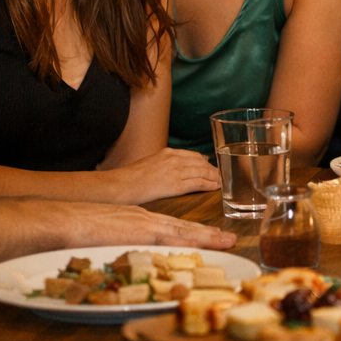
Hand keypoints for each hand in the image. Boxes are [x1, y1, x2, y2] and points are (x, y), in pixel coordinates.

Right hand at [64, 202, 236, 249]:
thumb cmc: (76, 229)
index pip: (171, 226)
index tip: (210, 237)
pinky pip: (170, 238)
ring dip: (207, 237)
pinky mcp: (139, 231)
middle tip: (229, 239)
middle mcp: (145, 219)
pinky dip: (189, 242)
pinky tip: (204, 246)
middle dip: (207, 234)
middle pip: (183, 227)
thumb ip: (119, 244)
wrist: (63, 219)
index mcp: (137, 220)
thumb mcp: (104, 236)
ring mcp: (143, 223)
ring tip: (228, 242)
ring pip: (183, 231)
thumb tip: (125, 261)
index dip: (192, 232)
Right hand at [99, 147, 221, 204]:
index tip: (213, 168)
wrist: (118, 185)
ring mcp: (174, 171)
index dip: (206, 163)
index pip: (194, 156)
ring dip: (215, 177)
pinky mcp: (174, 185)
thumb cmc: (131, 178)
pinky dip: (209, 185)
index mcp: (167, 152)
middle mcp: (173, 159)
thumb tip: (181, 168)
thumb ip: (166, 164)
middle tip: (222, 177)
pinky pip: (198, 183)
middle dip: (213, 170)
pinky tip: (215, 187)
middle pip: (201, 163)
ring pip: (203, 172)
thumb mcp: (150, 164)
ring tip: (222, 182)